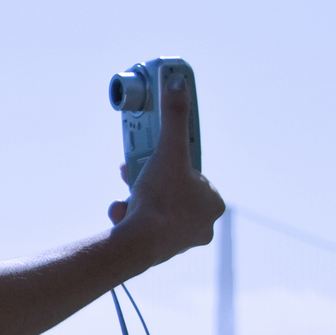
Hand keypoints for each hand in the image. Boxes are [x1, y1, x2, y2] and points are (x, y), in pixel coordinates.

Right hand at [106, 74, 224, 264]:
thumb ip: (174, 117)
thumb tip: (177, 83)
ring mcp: (183, 240)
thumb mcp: (168, 151)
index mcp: (213, 202)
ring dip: (138, 199)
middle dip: (151, 181)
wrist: (141, 243)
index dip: (170, 163)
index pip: (191, 174)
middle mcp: (204, 223)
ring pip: (158, 210)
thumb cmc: (161, 200)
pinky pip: (146, 228)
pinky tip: (122, 214)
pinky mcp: (162, 251)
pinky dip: (132, 217)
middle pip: (173, 191)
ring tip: (125, 198)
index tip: (154, 158)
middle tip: (133, 173)